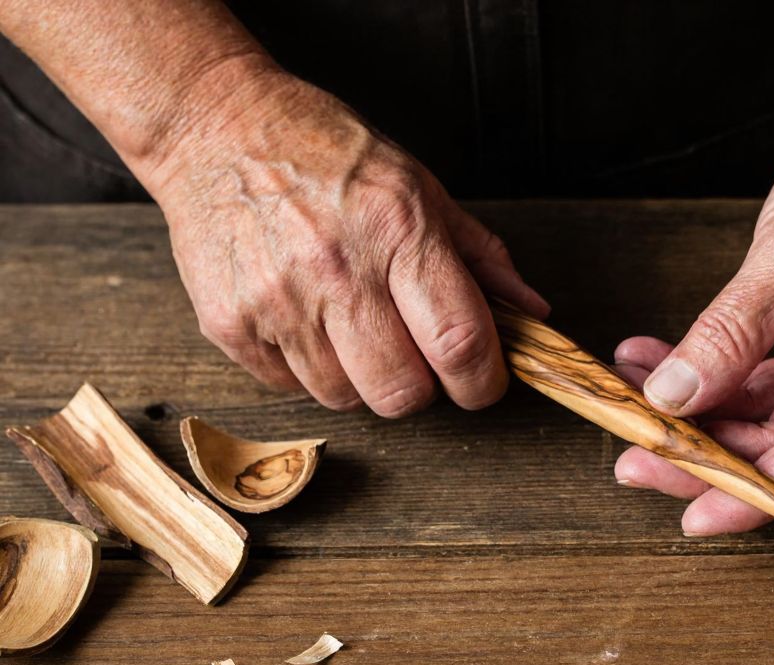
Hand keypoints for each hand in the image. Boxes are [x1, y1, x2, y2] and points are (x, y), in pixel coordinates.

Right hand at [142, 69, 546, 415]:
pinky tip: (305, 317)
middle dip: (422, 387)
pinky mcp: (229, 324)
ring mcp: (277, 301)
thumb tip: (531, 312)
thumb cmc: (323, 152)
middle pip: (402, 392)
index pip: (460, 343)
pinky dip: (306, 367)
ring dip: (361, 378)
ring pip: (344, 398)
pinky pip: (288, 386)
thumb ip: (480, 256)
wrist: (213, 128)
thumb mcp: (418, 185)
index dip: (484, 381)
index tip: (483, 380)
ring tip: (352, 323)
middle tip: (415, 354)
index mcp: (398, 230)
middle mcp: (337, 271)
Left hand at [613, 110, 773, 535]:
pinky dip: (715, 376)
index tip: (691, 511)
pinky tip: (660, 363)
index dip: (751, 495)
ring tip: (633, 395)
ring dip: (700, 412)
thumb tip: (674, 398)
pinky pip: (767, 382)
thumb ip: (727, 334)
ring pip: (769, 417)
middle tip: (634, 455)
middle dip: (707, 453)